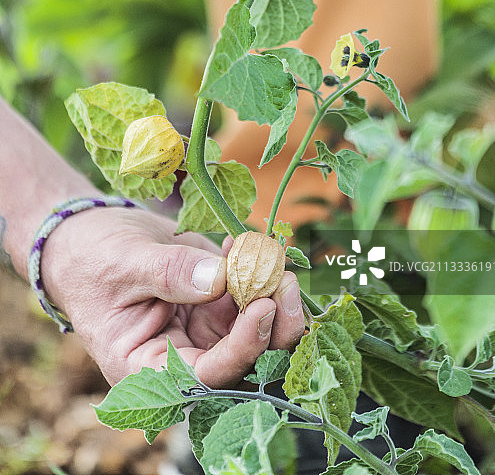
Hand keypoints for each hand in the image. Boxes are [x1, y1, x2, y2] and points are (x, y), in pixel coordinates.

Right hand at [40, 207, 304, 385]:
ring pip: (258, 331)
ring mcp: (205, 330)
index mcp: (151, 369)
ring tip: (273, 256)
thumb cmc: (93, 260)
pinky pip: (250, 296)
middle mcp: (185, 358)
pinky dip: (257, 271)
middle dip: (275, 326)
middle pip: (246, 361)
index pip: (209, 377)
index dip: (242, 348)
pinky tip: (244, 242)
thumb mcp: (124, 263)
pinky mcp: (217, 303)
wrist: (89, 239)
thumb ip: (169, 273)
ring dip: (275, 297)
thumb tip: (219, 277)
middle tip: (285, 281)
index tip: (263, 308)